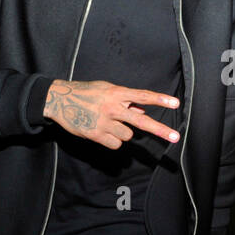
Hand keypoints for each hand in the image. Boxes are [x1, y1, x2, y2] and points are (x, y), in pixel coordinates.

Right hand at [44, 79, 179, 149]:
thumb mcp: (107, 90)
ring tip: (108, 124)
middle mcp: (112, 107)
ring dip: (123, 133)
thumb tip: (142, 112)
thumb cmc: (86, 93)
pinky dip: (113, 141)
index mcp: (116, 93)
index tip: (175, 103)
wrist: (59, 99)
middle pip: (141, 122)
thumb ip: (125, 101)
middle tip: (176, 137)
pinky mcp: (95, 135)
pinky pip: (115, 144)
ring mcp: (104, 122)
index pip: (142, 96)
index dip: (160, 99)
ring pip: (128, 136)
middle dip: (160, 130)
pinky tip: (103, 132)